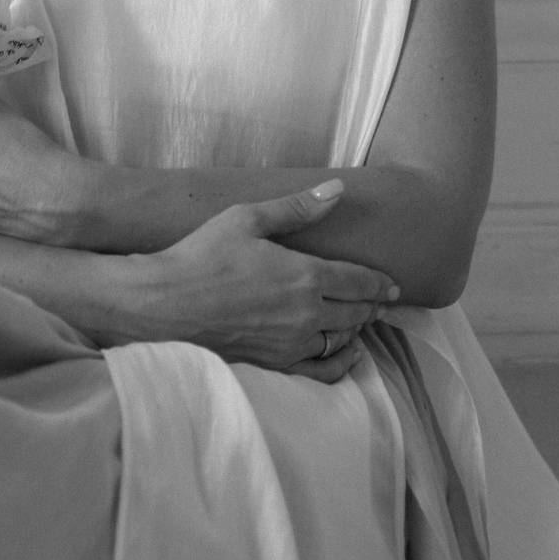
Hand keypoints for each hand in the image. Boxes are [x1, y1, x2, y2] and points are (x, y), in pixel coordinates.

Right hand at [129, 181, 397, 380]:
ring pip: (342, 339)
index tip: (393, 284)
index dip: (380, 282)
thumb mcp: (247, 219)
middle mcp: (308, 313)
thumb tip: (337, 190)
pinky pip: (323, 369)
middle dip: (373, 304)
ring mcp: (293, 343)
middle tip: (383, 300)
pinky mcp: (276, 364)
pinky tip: (347, 355)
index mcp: (305, 275)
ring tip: (363, 320)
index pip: (359, 281)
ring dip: (358, 328)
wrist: (165, 305)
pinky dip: (342, 362)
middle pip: (357, 311)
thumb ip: (297, 208)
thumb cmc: (202, 257)